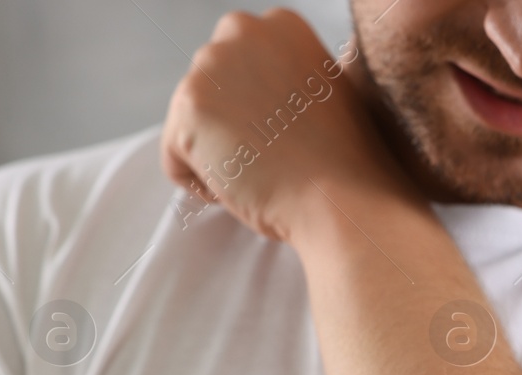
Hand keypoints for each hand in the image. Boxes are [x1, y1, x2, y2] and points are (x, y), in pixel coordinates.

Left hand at [159, 8, 407, 242]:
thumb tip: (260, 94)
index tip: (288, 136)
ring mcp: (210, 65)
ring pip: (190, 125)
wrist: (343, 201)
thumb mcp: (328, 94)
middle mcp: (242, 30)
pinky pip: (175, 159)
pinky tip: (244, 188)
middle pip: (210, 91)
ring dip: (219, 155)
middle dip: (232, 127)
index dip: (259, 112)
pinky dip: (202, 184)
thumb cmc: (346, 165)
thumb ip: (289, 76)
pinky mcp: (187, 107)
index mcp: (281, 25)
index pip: (239, 67)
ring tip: (265, 173)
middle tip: (275, 157)